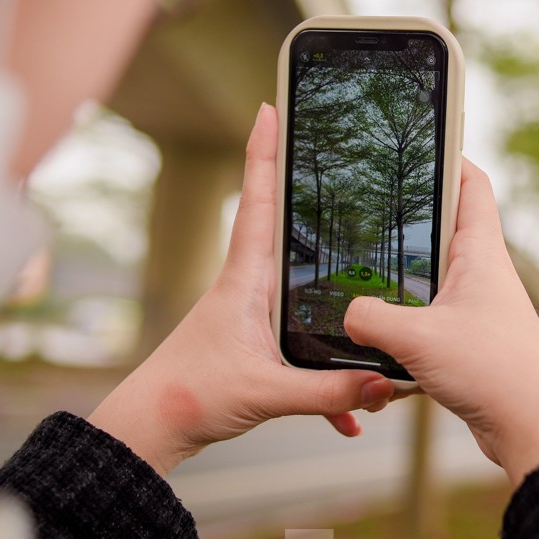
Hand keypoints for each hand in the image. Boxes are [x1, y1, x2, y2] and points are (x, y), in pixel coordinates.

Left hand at [88, 104, 394, 475]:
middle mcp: (249, 287)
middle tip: (332, 156)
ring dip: (331, 290)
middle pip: (284, 227)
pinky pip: (302, 347)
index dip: (263, 153)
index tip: (269, 108)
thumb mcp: (267, 394)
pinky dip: (327, 380)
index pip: (257, 202)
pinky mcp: (256, 345)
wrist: (152, 430)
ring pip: (302, 288)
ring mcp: (252, 314)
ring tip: (366, 276)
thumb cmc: (191, 397)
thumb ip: (329, 390)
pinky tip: (349, 413)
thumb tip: (385, 384)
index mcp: (245, 281)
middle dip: (308, 194)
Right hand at [344, 159, 538, 486]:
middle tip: (369, 206)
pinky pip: (431, 316)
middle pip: (446, 226)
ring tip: (362, 267)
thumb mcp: (418, 341)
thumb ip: (371, 320)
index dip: (448, 155)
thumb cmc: (495, 373)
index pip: (472, 183)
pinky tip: (376, 333)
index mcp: (481, 253)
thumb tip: (345, 313)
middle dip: (409, 216)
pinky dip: (405, 318)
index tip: (417, 139)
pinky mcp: (471, 340)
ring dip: (403, 274)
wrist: (534, 428)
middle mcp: (483, 273)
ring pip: (434, 276)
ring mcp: (478, 307)